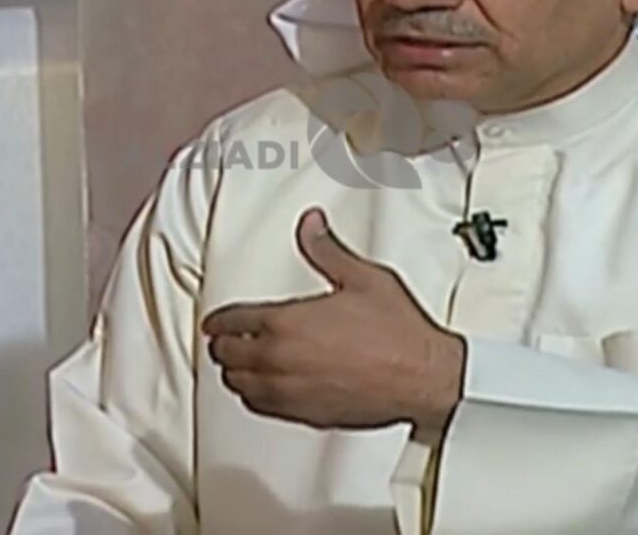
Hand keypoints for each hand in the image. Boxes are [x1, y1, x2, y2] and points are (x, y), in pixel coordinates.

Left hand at [202, 208, 464, 431]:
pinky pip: (260, 407)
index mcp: (286, 323)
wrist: (423, 377)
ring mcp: (290, 391)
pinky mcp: (305, 415)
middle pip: (229, 354)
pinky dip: (253, 396)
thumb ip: (326, 250)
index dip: (218, 321)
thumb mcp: (362, 277)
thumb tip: (310, 223)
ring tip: (237, 363)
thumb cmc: (397, 332)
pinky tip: (260, 389)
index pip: (233, 322)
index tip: (214, 321)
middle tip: (224, 339)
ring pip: (240, 384)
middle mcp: (280, 360)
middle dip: (224, 344)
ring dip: (235, 371)